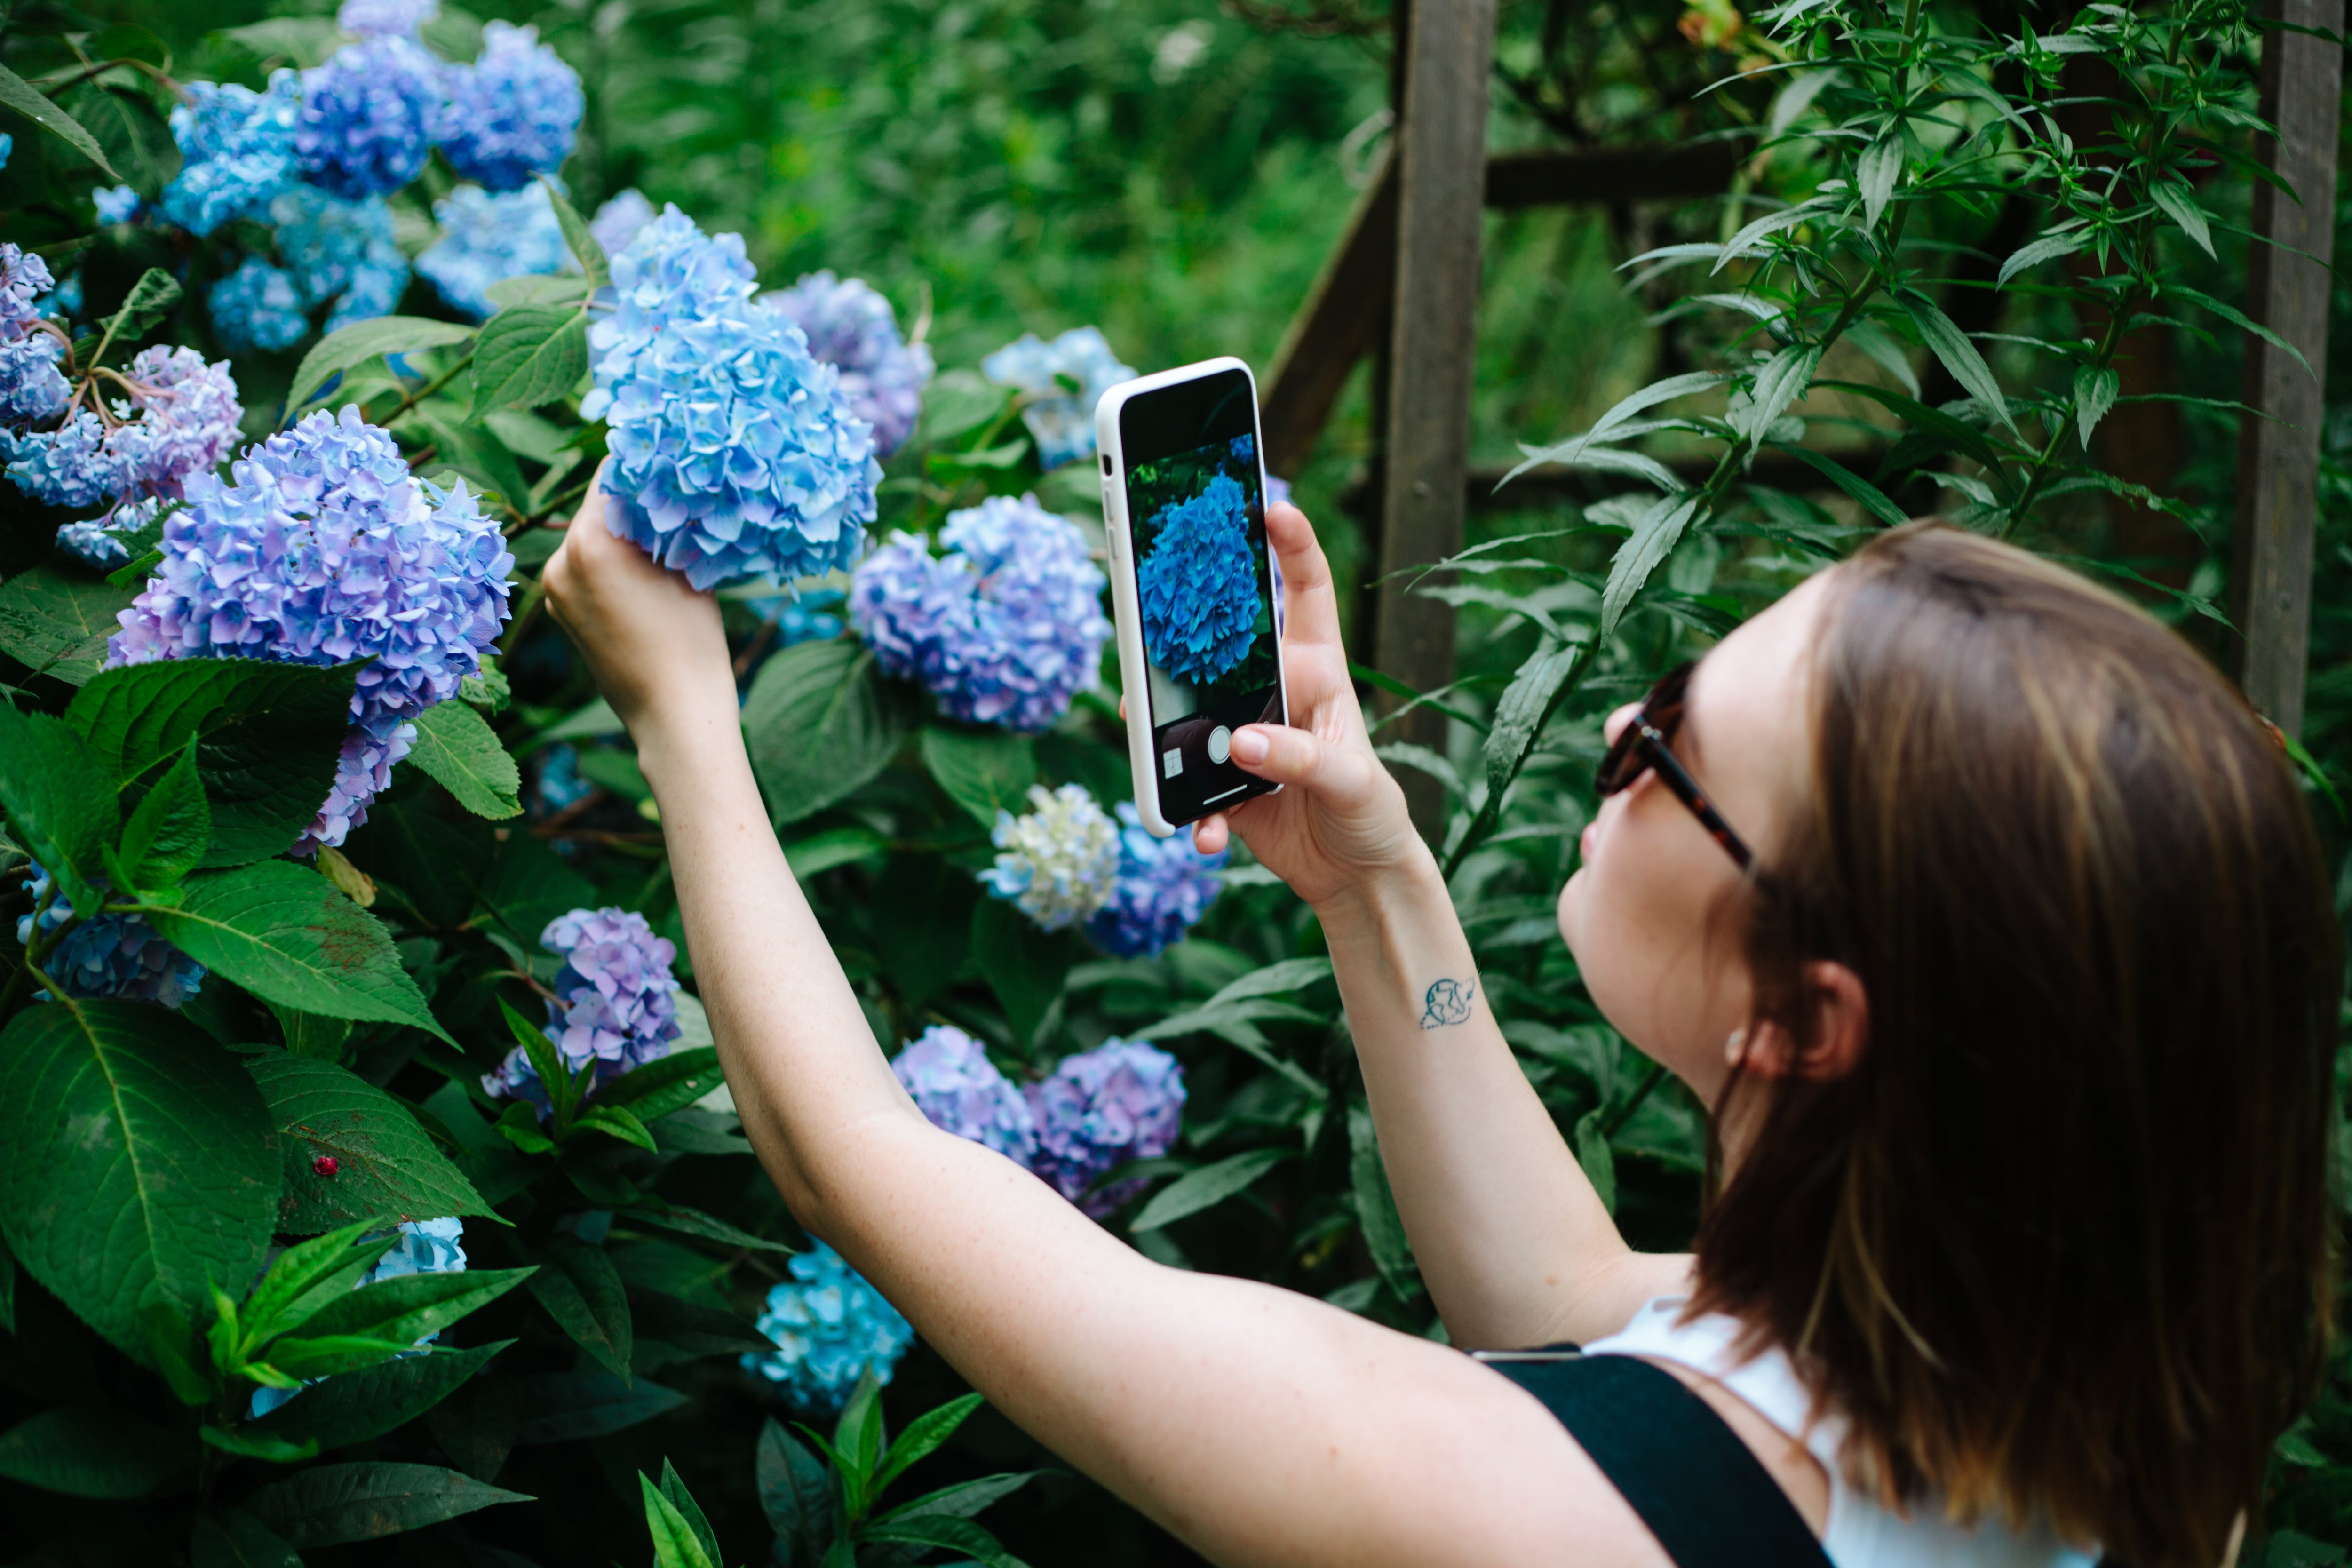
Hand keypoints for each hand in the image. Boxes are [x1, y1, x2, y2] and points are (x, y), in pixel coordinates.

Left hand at [539, 464, 737, 742]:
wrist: (673, 717)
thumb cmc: (694, 645)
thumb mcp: (689, 568)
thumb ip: (666, 522)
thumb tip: (664, 483)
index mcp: (591, 543)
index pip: (612, 471)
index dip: (645, 459)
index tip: (671, 454)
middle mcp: (560, 561)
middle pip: (597, 503)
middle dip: (634, 497)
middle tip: (674, 493)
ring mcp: (554, 588)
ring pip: (590, 535)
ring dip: (622, 530)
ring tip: (663, 540)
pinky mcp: (560, 610)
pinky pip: (584, 566)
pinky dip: (610, 561)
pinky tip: (645, 575)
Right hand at [1190, 502, 1432, 910]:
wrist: (1358, 875)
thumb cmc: (1372, 810)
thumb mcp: (1353, 781)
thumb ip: (1301, 757)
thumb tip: (1242, 742)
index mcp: (1318, 672)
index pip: (1306, 592)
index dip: (1291, 544)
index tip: (1271, 506)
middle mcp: (1273, 694)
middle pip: (1221, 646)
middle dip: (1182, 636)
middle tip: (1148, 634)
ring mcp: (1242, 737)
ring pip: (1187, 715)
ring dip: (1164, 734)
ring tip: (1151, 749)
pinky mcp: (1223, 786)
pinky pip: (1190, 790)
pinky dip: (1191, 813)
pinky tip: (1204, 834)